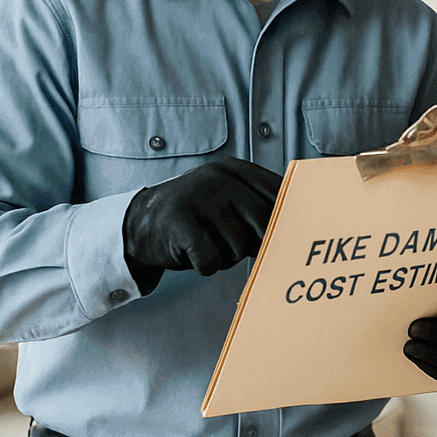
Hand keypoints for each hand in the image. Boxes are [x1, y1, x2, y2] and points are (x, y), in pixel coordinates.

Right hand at [122, 157, 282, 292]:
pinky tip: (194, 255)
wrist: (140, 223)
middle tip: (239, 249)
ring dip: (228, 258)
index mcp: (234, 169)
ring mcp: (198, 197)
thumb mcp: (226, 199)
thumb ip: (257, 206)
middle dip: (256, 243)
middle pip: (262, 220)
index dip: (286, 218)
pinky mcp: (179, 221)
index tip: (288, 235)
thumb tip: (296, 231)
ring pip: (237, 245)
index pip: (277, 191)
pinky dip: (206, 266)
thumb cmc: (197, 217)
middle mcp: (217, 178)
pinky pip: (211, 260)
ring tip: (211, 247)